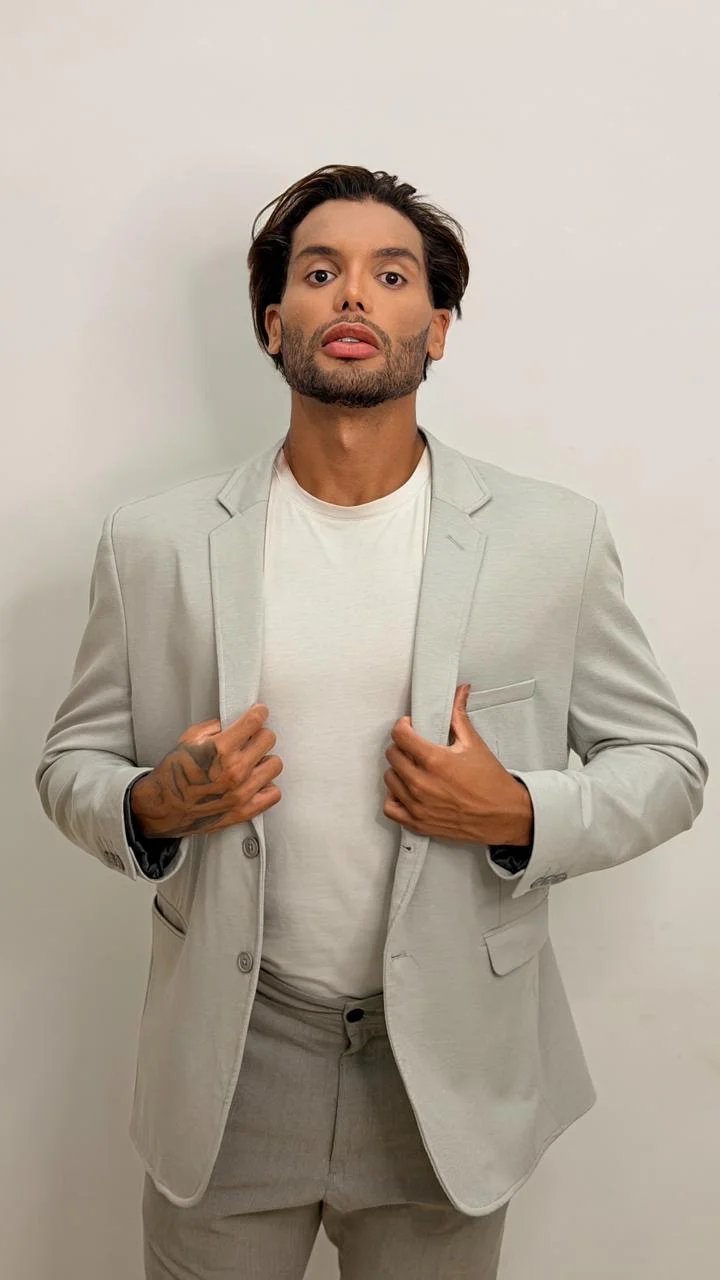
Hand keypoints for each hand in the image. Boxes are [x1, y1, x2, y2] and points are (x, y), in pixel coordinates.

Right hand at [130, 705, 282, 839]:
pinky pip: (274, 793)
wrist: (163, 807)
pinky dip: (266, 786)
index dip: (258, 713)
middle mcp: (235, 770)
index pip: (255, 721)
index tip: (259, 713)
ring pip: (274, 764)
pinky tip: (254, 782)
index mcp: (221, 749)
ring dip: (264, 761)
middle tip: (251, 739)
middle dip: (259, 735)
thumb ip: (215, 727)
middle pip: (268, 739)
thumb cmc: (174, 774)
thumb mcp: (189, 739)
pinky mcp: (245, 810)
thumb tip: (234, 722)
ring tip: (251, 762)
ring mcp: (242, 792)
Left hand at [382, 684, 532, 844]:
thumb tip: (459, 692)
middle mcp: (423, 783)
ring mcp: (418, 805)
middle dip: (401, 746)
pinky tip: (406, 791)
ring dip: (398, 770)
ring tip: (413, 768)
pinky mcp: (419, 823)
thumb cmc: (491, 783)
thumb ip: (459, 715)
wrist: (504, 815)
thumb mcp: (474, 744)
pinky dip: (394, 798)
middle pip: (392, 755)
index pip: (400, 735)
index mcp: (436, 761)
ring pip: (389, 778)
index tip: (410, 726)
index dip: (403, 726)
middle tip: (414, 747)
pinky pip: (390, 807)